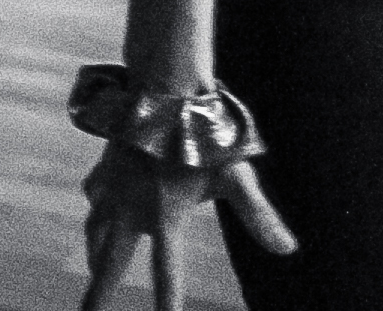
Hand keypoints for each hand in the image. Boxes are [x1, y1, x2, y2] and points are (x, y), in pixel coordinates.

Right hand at [80, 136, 292, 308]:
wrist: (161, 92)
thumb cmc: (203, 136)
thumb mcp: (236, 178)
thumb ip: (259, 215)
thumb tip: (288, 250)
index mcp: (165, 215)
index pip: (166, 270)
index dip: (167, 301)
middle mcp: (132, 208)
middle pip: (111, 261)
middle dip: (98, 293)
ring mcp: (112, 189)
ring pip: (96, 233)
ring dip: (96, 256)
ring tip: (94, 272)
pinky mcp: (104, 170)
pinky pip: (95, 201)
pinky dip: (95, 215)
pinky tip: (97, 214)